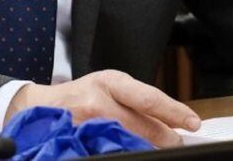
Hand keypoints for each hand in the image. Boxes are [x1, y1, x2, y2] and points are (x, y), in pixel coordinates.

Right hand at [5, 69, 201, 147]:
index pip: (149, 97)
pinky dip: (124, 151)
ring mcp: (88, 125)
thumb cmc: (80, 95)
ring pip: (131, 143)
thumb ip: (137, 100)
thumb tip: (171, 120)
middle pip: (144, 126)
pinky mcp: (80, 142)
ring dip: (146, 146)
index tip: (192, 121)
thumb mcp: (108, 86)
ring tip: (153, 146)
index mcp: (110, 81)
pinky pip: (111, 152)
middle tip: (176, 142)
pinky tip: (127, 149)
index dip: (173, 111)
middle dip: (165, 138)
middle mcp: (98, 101)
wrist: (40, 107)